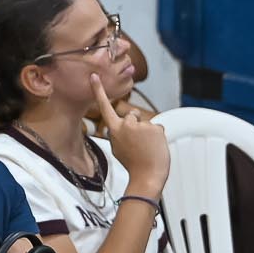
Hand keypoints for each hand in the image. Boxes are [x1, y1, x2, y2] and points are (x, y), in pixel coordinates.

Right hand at [92, 75, 169, 199]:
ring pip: (147, 123)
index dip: (98, 91)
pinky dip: (159, 138)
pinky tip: (156, 148)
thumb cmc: (133, 165)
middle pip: (133, 115)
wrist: (147, 176)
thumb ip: (119, 134)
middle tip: (139, 142)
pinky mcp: (155, 129)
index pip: (104, 107)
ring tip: (148, 148)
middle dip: (137, 124)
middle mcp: (126, 125)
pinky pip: (158, 129)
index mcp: (114, 130)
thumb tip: (124, 128)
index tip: (94, 76)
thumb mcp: (117, 149)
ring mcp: (141, 126)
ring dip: (149, 133)